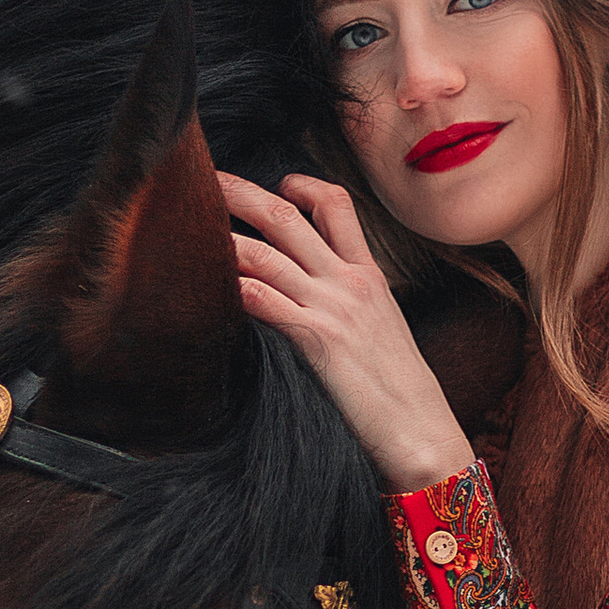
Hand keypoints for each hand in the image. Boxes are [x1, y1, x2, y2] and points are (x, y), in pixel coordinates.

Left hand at [219, 172, 476, 491]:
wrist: (421, 429)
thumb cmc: (399, 390)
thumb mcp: (381, 328)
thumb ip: (350, 301)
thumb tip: (315, 295)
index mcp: (368, 274)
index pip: (336, 204)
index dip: (301, 186)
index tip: (276, 188)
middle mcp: (349, 281)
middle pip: (287, 216)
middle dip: (240, 191)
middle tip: (205, 179)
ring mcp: (333, 307)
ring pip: (265, 253)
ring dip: (222, 236)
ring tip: (187, 229)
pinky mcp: (316, 339)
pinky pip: (263, 300)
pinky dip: (233, 286)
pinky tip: (208, 284)